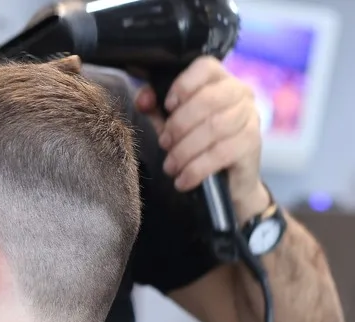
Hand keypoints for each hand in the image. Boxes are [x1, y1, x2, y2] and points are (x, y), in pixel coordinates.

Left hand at [135, 57, 265, 209]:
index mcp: (219, 80)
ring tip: (171, 166)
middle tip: (164, 144)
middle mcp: (240, 93)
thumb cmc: (197, 143)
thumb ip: (155, 107)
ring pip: (214, 128)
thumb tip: (142, 99)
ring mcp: (250, 117)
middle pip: (208, 99)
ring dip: (185, 150)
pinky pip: (221, 153)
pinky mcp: (252, 143)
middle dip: (179, 125)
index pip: (205, 67)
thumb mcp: (172, 122)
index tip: (167, 106)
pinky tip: (183, 179)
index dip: (183, 85)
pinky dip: (196, 169)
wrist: (228, 180)